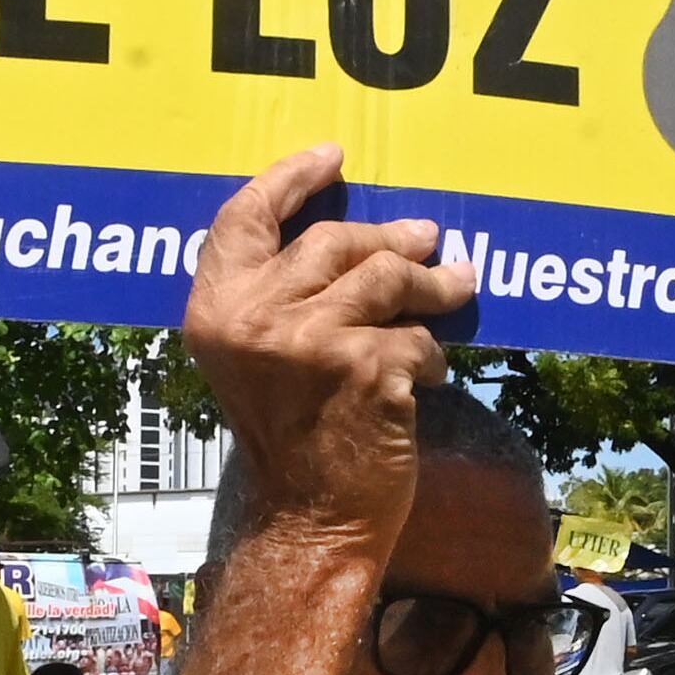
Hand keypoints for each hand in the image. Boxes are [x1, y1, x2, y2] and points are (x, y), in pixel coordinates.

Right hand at [180, 146, 470, 554]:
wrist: (308, 519)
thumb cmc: (289, 438)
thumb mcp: (254, 358)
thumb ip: (276, 297)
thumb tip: (351, 237)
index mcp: (215, 310)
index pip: (244, 216)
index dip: (290, 178)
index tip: (333, 156)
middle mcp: (254, 318)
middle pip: (332, 239)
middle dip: (389, 237)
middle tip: (427, 238)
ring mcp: (309, 341)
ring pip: (388, 277)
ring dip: (434, 284)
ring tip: (459, 285)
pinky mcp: (364, 368)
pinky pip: (416, 336)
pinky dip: (431, 355)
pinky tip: (430, 377)